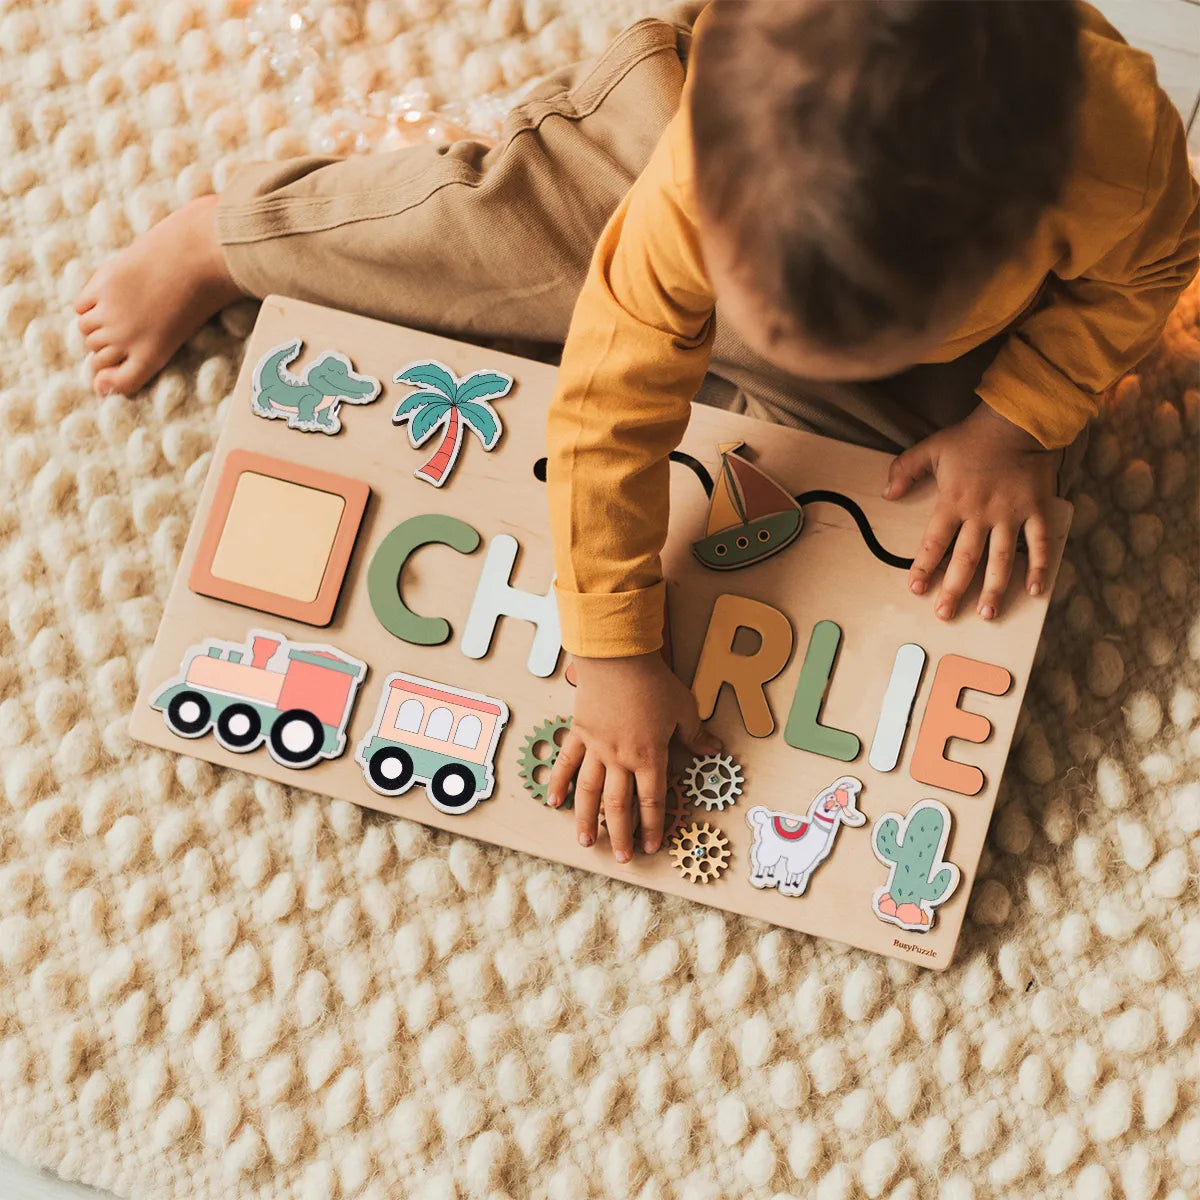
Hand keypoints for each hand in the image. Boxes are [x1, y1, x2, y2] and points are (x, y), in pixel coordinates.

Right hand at [547, 652, 719, 862]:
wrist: (617, 657)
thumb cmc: (653, 682)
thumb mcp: (684, 708)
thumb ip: (696, 734)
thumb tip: (714, 750)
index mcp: (649, 756)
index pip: (651, 801)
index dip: (652, 827)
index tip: (651, 847)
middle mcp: (620, 759)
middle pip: (618, 805)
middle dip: (619, 834)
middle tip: (620, 857)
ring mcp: (596, 747)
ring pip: (588, 791)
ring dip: (586, 819)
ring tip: (585, 842)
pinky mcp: (579, 733)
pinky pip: (567, 762)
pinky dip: (560, 782)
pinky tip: (554, 802)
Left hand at [883, 402, 1058, 619]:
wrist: (1017, 420)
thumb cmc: (972, 437)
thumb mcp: (931, 448)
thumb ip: (905, 469)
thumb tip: (887, 493)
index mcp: (953, 502)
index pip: (934, 542)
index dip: (923, 567)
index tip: (916, 589)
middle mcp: (981, 514)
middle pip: (965, 559)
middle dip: (954, 589)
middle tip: (945, 614)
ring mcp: (1011, 514)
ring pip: (1001, 559)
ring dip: (994, 589)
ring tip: (987, 614)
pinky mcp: (1036, 509)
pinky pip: (1040, 543)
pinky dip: (1039, 567)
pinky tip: (1034, 590)